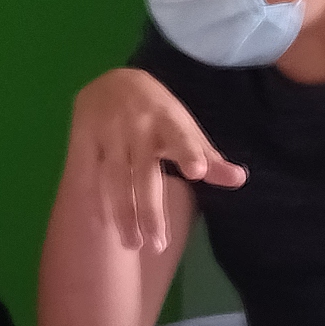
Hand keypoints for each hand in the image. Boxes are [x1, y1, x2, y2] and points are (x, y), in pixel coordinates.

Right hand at [68, 68, 243, 252]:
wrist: (113, 80)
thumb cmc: (159, 112)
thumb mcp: (186, 128)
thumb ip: (210, 158)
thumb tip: (240, 180)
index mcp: (167, 120)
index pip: (180, 137)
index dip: (188, 152)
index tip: (197, 172)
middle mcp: (136, 126)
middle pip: (143, 173)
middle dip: (150, 209)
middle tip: (159, 245)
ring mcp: (108, 133)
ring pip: (113, 178)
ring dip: (122, 213)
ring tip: (133, 244)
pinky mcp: (84, 139)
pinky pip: (86, 174)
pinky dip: (92, 199)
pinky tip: (101, 225)